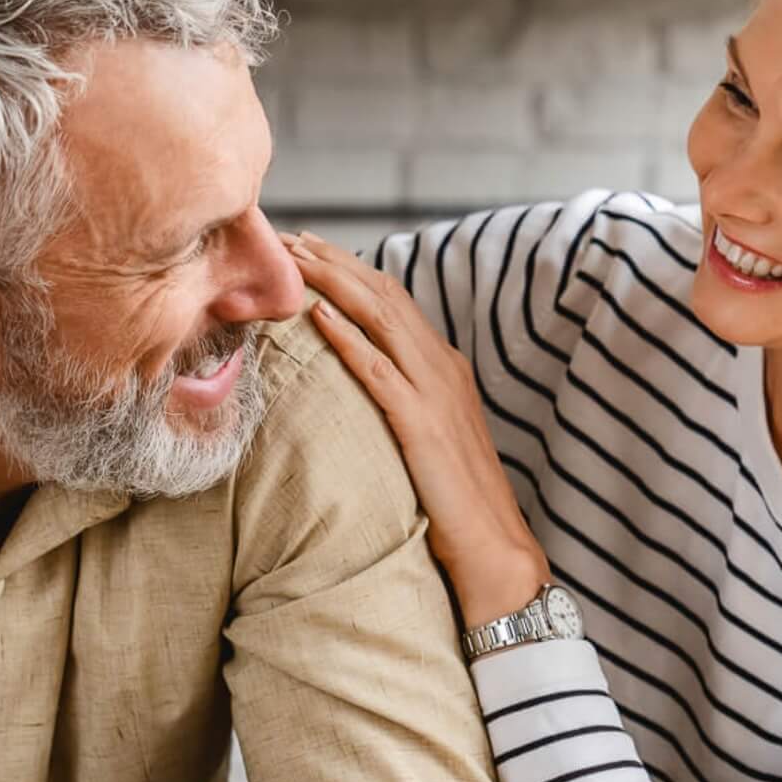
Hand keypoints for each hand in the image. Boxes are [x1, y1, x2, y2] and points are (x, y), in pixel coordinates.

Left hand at [286, 232, 549, 627]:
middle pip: (382, 295)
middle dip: (334, 260)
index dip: (349, 269)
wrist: (492, 545)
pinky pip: (379, 370)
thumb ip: (403, 399)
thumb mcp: (429, 435)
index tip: (308, 249)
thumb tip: (360, 383)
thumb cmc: (455, 499)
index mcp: (444, 366)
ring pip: (380, 317)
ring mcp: (435, 392)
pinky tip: (317, 316)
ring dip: (334, 282)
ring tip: (295, 259)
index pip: (392, 300)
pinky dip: (348, 337)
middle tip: (288, 236)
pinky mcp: (422, 424)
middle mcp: (442, 366)